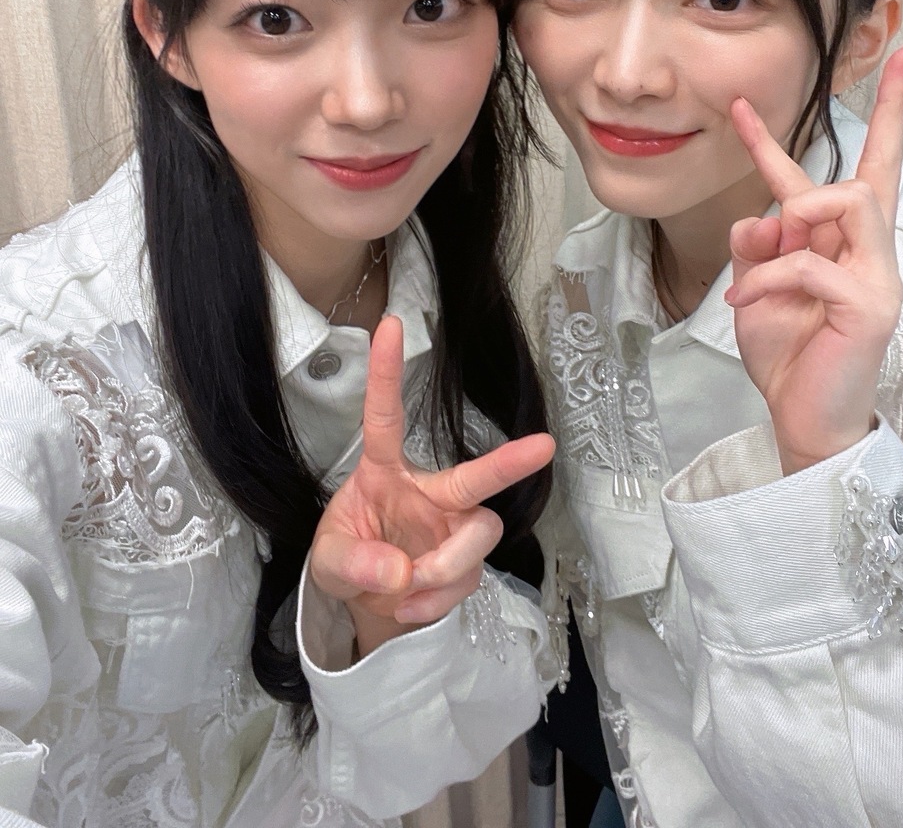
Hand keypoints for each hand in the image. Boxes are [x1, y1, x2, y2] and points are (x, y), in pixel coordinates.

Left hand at [306, 315, 554, 656]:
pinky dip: (434, 600)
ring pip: (479, 536)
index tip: (389, 324)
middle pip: (475, 475)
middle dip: (509, 462)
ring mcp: (455, 528)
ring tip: (407, 589)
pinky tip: (409, 606)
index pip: (385, 418)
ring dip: (445, 567)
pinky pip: (466, 580)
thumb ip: (354, 563)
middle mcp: (429, 493)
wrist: (369, 608)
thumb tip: (399, 573)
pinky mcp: (468, 563)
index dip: (386, 372)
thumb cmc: (350, 562)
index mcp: (385, 472)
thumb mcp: (328, 563)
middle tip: (544, 446)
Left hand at [725, 47, 902, 474]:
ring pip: (845, 202)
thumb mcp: (756, 287)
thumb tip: (763, 212)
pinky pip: (809, 263)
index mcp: (844, 244)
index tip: (876, 65)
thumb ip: (758, 244)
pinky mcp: (869, 305)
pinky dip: (768, 278)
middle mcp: (871, 252)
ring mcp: (877, 277)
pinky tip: (747, 301)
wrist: (800, 417)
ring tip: (770, 256)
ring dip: (795, 219)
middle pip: (874, 172)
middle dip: (891, 111)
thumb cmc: (786, 354)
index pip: (857, 174)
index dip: (867, 120)